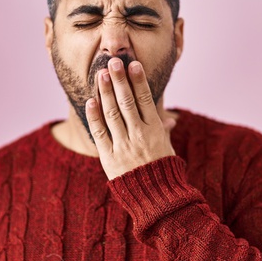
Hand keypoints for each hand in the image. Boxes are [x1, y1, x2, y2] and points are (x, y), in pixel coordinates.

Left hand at [86, 57, 175, 179]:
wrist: (155, 198)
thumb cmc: (161, 171)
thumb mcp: (167, 148)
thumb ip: (163, 131)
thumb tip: (170, 118)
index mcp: (155, 130)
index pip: (146, 99)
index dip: (138, 80)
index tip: (133, 64)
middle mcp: (139, 135)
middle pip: (127, 102)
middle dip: (119, 80)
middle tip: (112, 61)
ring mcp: (123, 145)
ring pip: (112, 113)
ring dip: (106, 92)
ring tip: (101, 74)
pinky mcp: (109, 157)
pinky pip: (100, 133)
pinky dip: (94, 116)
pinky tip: (91, 101)